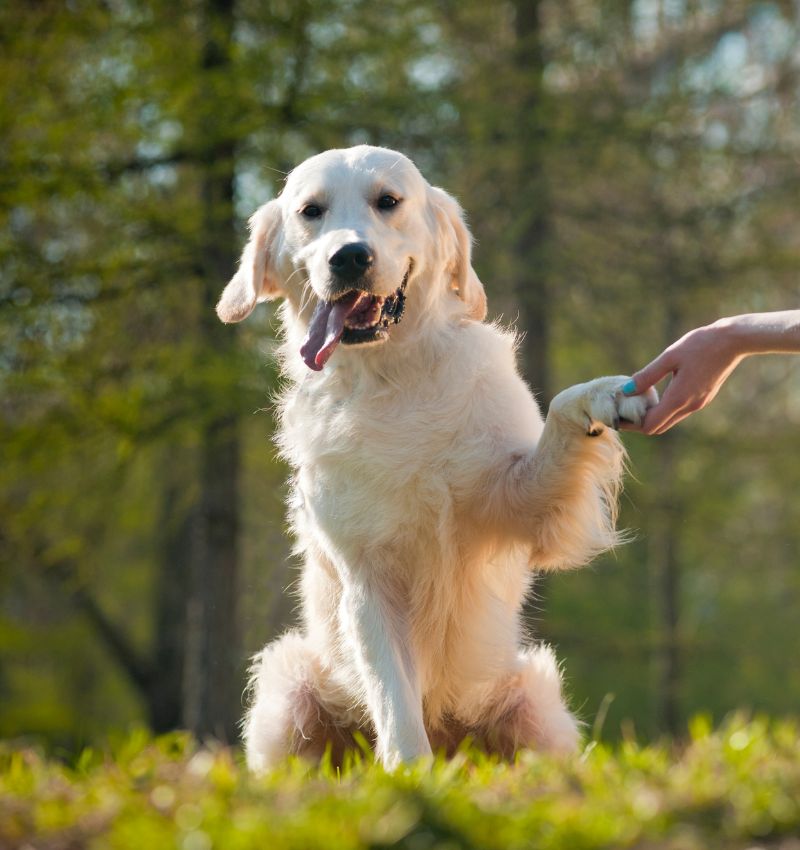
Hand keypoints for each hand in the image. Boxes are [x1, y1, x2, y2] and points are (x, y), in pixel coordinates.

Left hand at [620, 323, 743, 434]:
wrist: (734, 341)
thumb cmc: (701, 345)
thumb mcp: (670, 357)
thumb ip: (647, 375)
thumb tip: (625, 391)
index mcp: (679, 398)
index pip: (650, 425)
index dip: (631, 425)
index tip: (616, 417)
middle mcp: (689, 406)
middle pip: (658, 426)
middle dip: (638, 423)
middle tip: (621, 412)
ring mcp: (698, 403)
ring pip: (669, 420)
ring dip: (651, 416)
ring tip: (633, 402)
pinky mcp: (703, 398)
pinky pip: (678, 411)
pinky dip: (663, 409)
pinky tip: (653, 395)